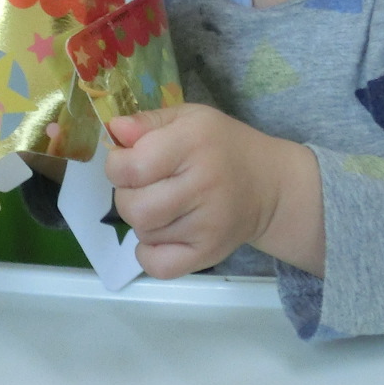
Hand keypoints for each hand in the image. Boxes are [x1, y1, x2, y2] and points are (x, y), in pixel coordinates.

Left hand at [104, 106, 322, 277]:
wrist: (268, 186)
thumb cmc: (221, 146)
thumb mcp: (189, 119)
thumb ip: (147, 122)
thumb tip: (115, 131)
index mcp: (193, 143)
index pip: (132, 167)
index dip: (117, 165)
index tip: (128, 161)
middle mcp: (202, 184)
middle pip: (133, 207)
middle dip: (126, 195)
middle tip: (143, 186)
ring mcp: (207, 224)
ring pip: (144, 234)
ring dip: (142, 221)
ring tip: (161, 205)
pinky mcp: (209, 253)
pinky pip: (158, 265)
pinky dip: (149, 253)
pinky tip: (162, 234)